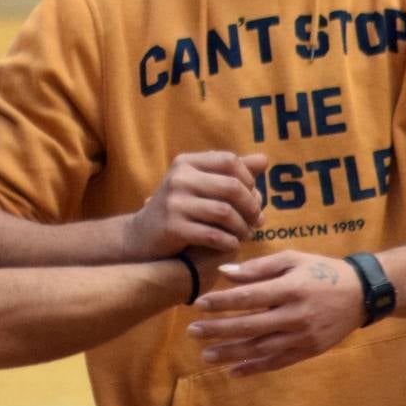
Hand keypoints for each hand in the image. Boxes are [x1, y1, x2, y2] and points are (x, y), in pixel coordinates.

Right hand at [125, 152, 267, 258]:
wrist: (141, 238)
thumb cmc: (180, 210)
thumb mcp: (201, 187)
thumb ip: (231, 174)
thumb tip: (264, 161)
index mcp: (187, 162)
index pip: (229, 160)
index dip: (248, 179)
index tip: (254, 196)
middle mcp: (179, 178)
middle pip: (231, 187)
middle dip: (251, 206)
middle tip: (258, 221)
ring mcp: (174, 202)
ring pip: (225, 212)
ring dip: (242, 227)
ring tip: (246, 235)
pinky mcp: (172, 227)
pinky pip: (212, 234)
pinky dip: (228, 241)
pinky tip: (232, 245)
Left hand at [188, 252, 364, 375]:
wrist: (362, 294)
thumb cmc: (322, 271)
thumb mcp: (293, 259)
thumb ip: (259, 266)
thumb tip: (224, 272)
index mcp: (292, 287)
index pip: (250, 296)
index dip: (223, 302)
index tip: (200, 304)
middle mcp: (296, 314)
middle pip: (251, 325)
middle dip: (219, 329)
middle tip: (192, 331)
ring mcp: (303, 336)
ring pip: (261, 348)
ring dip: (231, 353)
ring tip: (206, 355)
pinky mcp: (309, 350)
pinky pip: (278, 362)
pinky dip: (255, 368)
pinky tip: (234, 371)